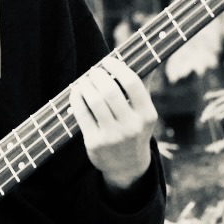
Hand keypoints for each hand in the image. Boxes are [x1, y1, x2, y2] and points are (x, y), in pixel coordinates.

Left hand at [69, 56, 157, 190]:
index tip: (108, 61)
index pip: (132, 83)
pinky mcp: (95, 143)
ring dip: (85, 86)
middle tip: (93, 71)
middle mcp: (131, 126)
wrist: (128, 167)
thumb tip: (144, 56)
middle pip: (110, 91)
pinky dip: (76, 98)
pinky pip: (82, 114)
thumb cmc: (135, 131)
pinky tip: (76, 92)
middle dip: (98, 76)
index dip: (117, 67)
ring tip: (84, 82)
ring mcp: (112, 136)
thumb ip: (143, 87)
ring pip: (94, 101)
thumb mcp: (144, 114)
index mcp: (147, 115)